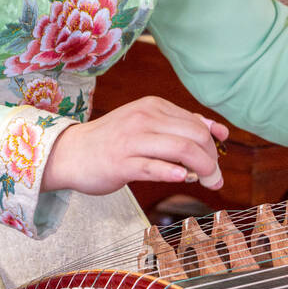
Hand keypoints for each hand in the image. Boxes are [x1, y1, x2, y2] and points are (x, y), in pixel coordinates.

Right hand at [42, 96, 227, 195]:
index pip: (196, 123)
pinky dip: (174, 172)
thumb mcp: (146, 124)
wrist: (70, 152)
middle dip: (211, 159)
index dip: (213, 143)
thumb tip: (217, 131)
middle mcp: (145, 118)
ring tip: (208, 182)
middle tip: (214, 177)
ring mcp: (132, 140)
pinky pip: (154, 167)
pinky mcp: (121, 163)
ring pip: (180, 149)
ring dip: (202, 168)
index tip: (217, 159)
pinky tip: (184, 178)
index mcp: (153, 106)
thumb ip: (178, 125)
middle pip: (194, 136)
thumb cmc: (113, 141)